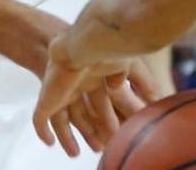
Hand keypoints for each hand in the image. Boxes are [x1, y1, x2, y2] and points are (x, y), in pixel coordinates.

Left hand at [32, 36, 163, 156]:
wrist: (85, 40)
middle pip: (82, 112)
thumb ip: (144, 83)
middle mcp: (77, 83)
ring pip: (63, 118)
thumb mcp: (133, 66)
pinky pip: (40, 119)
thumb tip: (154, 100)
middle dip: (91, 130)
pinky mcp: (48, 97)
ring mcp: (60, 90)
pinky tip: (49, 143)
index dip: (106, 118)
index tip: (115, 133)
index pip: (100, 102)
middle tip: (101, 147)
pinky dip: (43, 131)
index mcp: (95, 75)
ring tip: (76, 154)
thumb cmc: (110, 48)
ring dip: (69, 136)